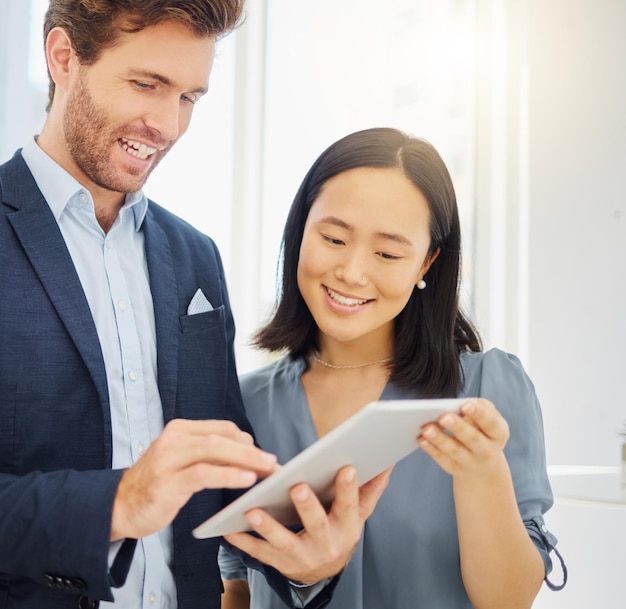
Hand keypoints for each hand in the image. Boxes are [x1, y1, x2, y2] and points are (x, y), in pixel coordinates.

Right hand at [110, 419, 277, 540]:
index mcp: (180, 429)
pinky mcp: (169, 481)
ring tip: (267, 470)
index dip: (247, 441)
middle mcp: (174, 438)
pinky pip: (204, 473)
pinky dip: (229, 474)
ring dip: (246, 459)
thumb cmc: (157, 485)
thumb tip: (248, 454)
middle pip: (221, 436)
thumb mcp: (182, 461)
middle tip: (274, 463)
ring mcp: (170, 458)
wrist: (119, 506)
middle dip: (252, 450)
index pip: (222, 428)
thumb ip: (208, 454)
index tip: (265, 456)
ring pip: (214, 450)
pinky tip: (246, 480)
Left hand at [223, 466, 391, 583]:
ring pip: (284, 541)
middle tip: (297, 487)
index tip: (347, 467)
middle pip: (317, 524)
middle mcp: (326, 543)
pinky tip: (229, 529)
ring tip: (254, 510)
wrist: (325, 567)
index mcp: (347, 526)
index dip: (349, 488)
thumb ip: (372, 487)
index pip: (350, 505)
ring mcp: (301, 555)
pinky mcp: (279, 562)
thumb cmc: (340, 527)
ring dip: (269, 527)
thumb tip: (388, 461)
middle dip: (307, 507)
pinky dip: (244, 542)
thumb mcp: (359, 511)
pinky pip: (260, 553)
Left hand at [417, 398, 508, 477]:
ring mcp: (471, 462)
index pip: (491, 423)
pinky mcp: (455, 468)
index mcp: (498, 433)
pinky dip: (431, 449)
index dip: (479, 414)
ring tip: (427, 428)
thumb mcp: (488, 416)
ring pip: (455, 451)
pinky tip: (421, 439)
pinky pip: (441, 459)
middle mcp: (487, 451)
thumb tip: (458, 405)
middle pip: (473, 439)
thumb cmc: (482, 428)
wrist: (483, 461)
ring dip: (440, 440)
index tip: (465, 405)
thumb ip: (477, 407)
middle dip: (458, 427)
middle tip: (443, 417)